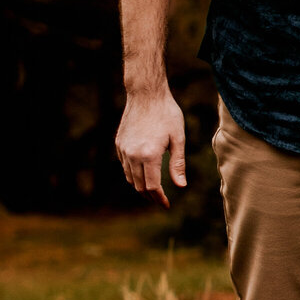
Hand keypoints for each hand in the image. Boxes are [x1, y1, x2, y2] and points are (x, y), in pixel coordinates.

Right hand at [116, 87, 186, 205]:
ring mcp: (123, 149)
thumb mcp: (178, 138)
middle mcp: (133, 154)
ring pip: (129, 178)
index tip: (166, 205)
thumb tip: (180, 186)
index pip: (152, 186)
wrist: (146, 94)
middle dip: (150, 196)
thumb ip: (177, 164)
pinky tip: (142, 174)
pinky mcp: (119, 144)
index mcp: (149, 155)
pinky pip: (124, 166)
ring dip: (140, 187)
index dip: (159, 198)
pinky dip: (132, 174)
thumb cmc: (167, 113)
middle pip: (139, 186)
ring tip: (152, 191)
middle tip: (160, 200)